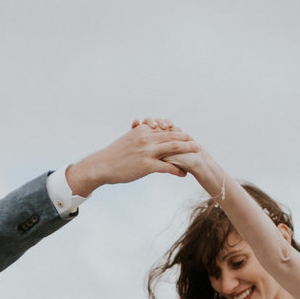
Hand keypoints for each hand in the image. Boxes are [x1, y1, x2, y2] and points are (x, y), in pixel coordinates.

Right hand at [66, 120, 198, 196]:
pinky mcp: (147, 165)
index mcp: (143, 130)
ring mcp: (147, 151)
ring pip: (173, 148)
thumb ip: (138, 131)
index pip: (164, 129)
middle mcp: (146, 138)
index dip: (177, 132)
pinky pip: (167, 166)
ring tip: (197, 153)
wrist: (102, 165)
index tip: (185, 135)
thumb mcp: (127, 138)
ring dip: (188, 150)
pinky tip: (184, 174)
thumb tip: (142, 124)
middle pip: (172, 136)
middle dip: (187, 139)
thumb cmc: (114, 154)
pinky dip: (178, 170)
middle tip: (196, 143)